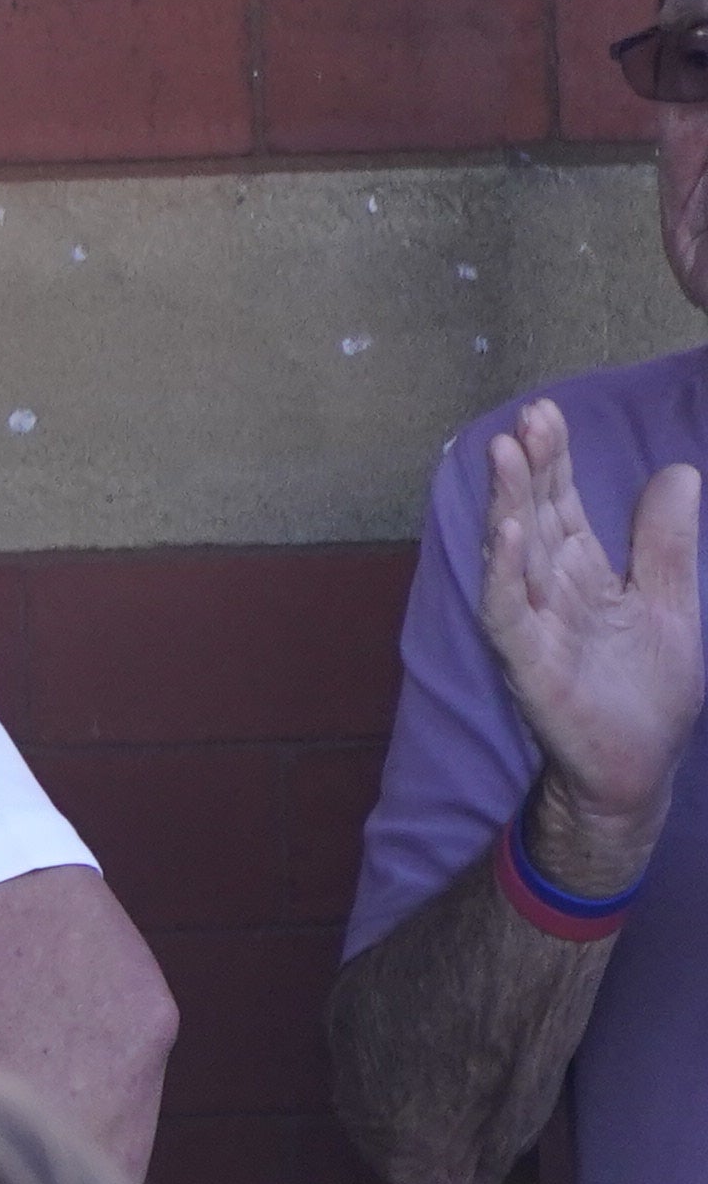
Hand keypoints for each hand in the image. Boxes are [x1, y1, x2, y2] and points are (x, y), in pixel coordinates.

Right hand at [479, 403, 707, 891]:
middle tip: (526, 417)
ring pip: (512, 552)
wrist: (634, 770)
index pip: (561, 504)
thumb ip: (666, 544)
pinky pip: (507, 610)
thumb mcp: (672, 605)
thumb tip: (678, 471)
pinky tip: (507, 533)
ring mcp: (532, 623)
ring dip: (506, 502)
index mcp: (581, 573)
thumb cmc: (646, 692)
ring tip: (504, 453)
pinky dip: (503, 571)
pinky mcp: (526, 660)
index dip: (554, 461)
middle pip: (533, 516)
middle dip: (527, 466)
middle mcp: (548, 590)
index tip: (546, 413)